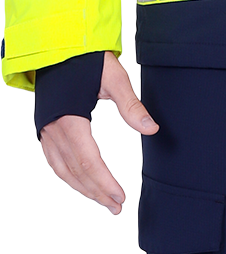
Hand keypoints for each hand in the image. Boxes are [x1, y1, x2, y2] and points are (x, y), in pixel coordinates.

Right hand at [39, 50, 157, 213]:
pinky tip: (83, 183)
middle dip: (97, 191)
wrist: (57, 48)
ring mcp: (46, 130)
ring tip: (104, 201)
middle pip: (75, 171)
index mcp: (69, 118)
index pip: (88, 160)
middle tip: (116, 206)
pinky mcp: (45, 129)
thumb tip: (151, 128)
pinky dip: (70, 176)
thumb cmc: (84, 60)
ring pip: (63, 170)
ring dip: (83, 188)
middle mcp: (53, 128)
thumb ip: (131, 106)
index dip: (104, 182)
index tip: (119, 196)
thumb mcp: (114, 78)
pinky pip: (55, 162)